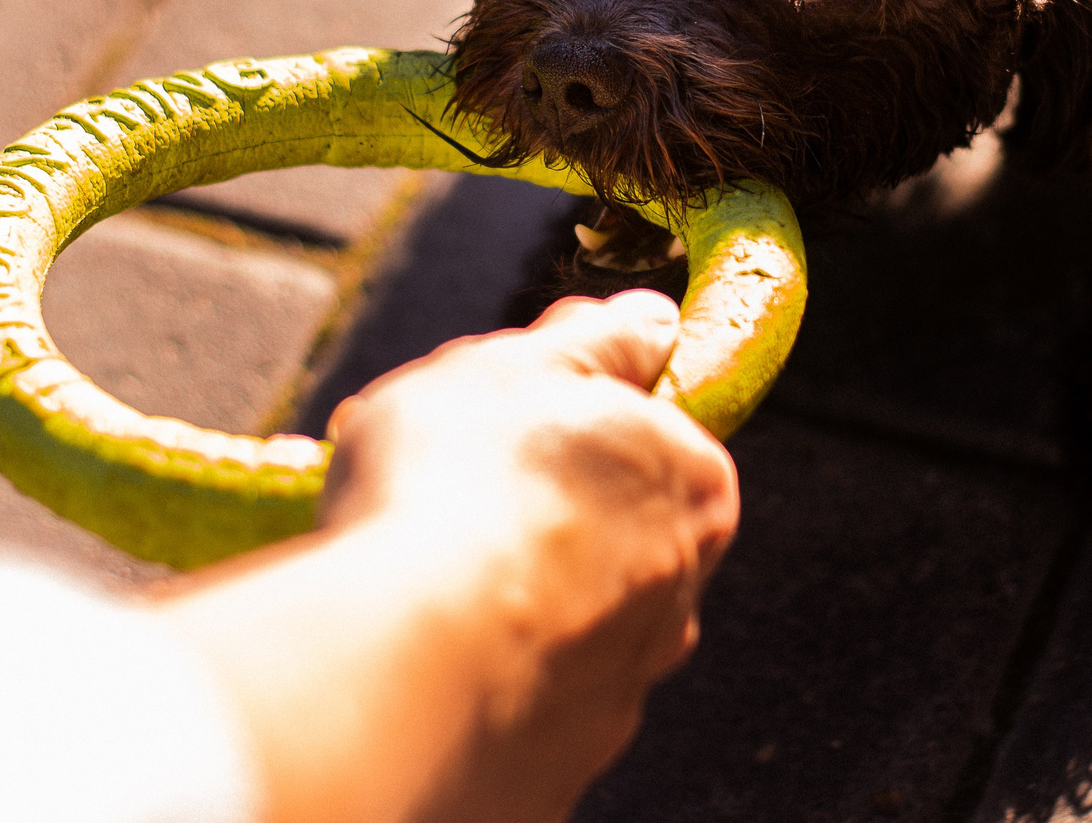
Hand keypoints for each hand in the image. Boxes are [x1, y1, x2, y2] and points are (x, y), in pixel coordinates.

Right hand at [152, 290, 739, 822]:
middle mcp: (678, 601)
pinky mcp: (556, 771)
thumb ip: (599, 341)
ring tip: (401, 581)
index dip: (573, 424)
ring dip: (498, 602)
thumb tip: (653, 321)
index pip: (655, 445)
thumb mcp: (521, 366)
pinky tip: (407, 655)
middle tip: (434, 496)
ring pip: (562, 628)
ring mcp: (618, 694)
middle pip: (609, 539)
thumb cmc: (458, 487)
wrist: (400, 662)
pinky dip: (469, 679)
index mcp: (691, 490)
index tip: (499, 421)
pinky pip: (512, 708)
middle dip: (533, 517)